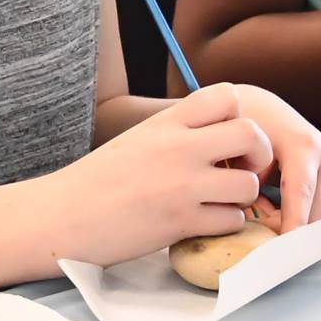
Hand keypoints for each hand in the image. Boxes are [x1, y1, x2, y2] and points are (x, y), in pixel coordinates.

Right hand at [48, 82, 273, 264]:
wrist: (62, 216)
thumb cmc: (96, 181)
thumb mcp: (138, 139)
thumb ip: (176, 133)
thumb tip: (215, 136)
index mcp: (166, 123)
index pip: (228, 96)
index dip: (240, 116)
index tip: (228, 138)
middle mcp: (179, 148)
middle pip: (252, 134)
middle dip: (258, 154)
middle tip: (241, 169)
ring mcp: (183, 186)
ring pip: (248, 184)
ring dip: (242, 197)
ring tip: (220, 202)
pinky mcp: (181, 222)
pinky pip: (232, 220)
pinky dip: (226, 224)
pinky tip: (205, 222)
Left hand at [232, 85, 320, 230]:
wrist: (271, 114)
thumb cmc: (250, 135)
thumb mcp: (241, 155)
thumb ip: (247, 188)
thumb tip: (256, 224)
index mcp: (304, 145)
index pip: (301, 193)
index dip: (292, 225)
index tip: (281, 252)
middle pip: (314, 215)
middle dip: (286, 230)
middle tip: (259, 226)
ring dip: (299, 225)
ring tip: (272, 210)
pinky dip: (311, 219)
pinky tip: (292, 207)